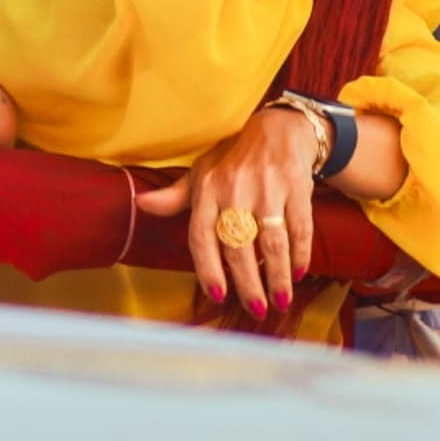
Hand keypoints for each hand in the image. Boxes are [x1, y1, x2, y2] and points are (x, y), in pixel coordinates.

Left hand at [139, 106, 317, 319]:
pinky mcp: (297, 189)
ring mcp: (267, 190)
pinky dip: (300, 254)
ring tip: (280, 300)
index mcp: (206, 190)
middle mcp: (234, 191)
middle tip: (256, 310)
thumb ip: (174, 197)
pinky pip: (299, 228)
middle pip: (238, 246)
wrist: (276, 131)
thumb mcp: (200, 174)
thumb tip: (140, 204)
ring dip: (277, 276)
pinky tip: (297, 273)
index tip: (217, 295)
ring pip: (272, 242)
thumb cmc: (232, 160)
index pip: (201, 236)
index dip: (208, 269)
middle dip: (248, 283)